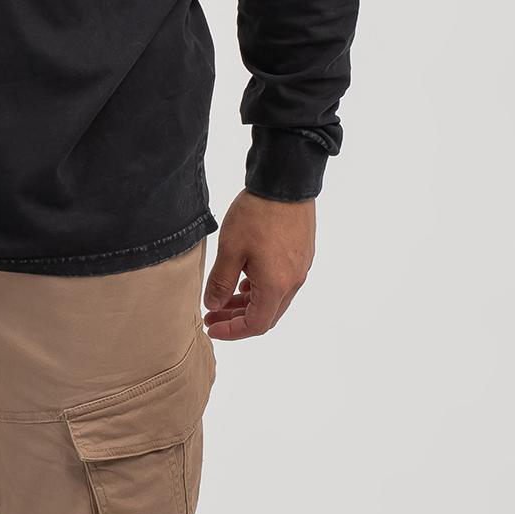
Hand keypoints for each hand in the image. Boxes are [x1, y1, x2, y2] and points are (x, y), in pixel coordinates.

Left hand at [202, 190, 315, 339]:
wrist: (285, 182)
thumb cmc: (257, 214)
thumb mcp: (230, 249)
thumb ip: (221, 282)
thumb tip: (213, 305)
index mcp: (276, 285)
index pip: (256, 324)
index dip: (233, 331)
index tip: (212, 328)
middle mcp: (293, 281)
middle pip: (266, 315)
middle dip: (237, 319)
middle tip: (212, 316)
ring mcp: (300, 267)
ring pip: (274, 299)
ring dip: (248, 304)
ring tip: (223, 298)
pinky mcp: (302, 254)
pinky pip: (282, 283)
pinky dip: (261, 289)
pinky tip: (243, 281)